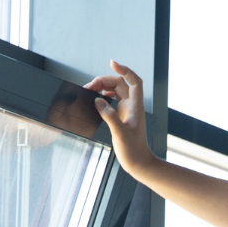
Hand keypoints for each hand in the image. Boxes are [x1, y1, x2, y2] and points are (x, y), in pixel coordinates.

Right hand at [83, 61, 156, 176]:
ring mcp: (127, 110)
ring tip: (90, 90)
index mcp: (135, 107)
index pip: (134, 81)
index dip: (125, 70)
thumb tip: (98, 101)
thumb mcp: (120, 134)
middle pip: (120, 83)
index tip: (112, 63)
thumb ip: (109, 116)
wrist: (138, 163)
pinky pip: (113, 99)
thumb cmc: (133, 151)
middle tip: (89, 87)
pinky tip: (97, 97)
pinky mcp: (122, 116)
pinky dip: (104, 94)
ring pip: (116, 90)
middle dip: (105, 80)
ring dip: (103, 86)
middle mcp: (132, 105)